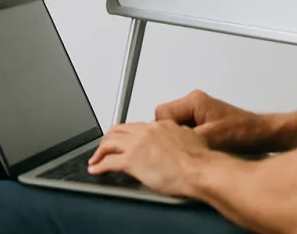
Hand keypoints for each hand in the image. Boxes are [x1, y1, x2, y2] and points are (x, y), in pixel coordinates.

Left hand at [87, 121, 206, 195]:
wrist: (200, 170)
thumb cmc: (201, 160)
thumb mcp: (193, 138)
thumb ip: (183, 136)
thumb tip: (183, 140)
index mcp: (160, 126)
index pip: (137, 127)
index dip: (129, 133)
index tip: (126, 138)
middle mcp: (146, 132)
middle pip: (119, 130)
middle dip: (109, 138)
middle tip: (105, 145)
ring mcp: (137, 145)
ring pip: (110, 142)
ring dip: (100, 151)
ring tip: (96, 158)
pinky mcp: (132, 161)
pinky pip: (109, 162)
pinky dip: (99, 166)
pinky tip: (96, 169)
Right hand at [153, 90, 270, 153]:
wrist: (265, 134)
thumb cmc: (246, 131)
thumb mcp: (213, 137)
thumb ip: (188, 138)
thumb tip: (170, 145)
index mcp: (194, 101)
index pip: (162, 113)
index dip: (165, 131)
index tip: (173, 143)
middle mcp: (195, 103)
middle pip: (166, 119)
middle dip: (172, 135)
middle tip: (185, 147)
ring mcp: (199, 111)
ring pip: (175, 126)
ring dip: (182, 139)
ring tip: (197, 148)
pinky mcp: (204, 120)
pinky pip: (185, 130)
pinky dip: (190, 140)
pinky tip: (202, 148)